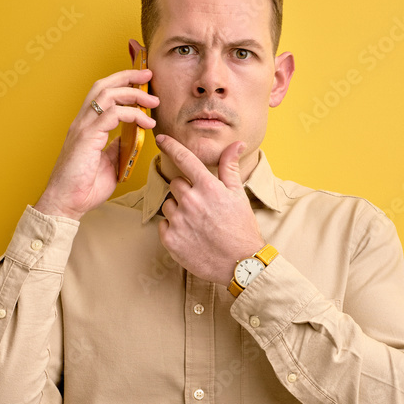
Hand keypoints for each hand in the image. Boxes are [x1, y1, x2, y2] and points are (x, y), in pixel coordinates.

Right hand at [34, 70, 157, 219]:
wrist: (66, 203)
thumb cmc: (83, 188)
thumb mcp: (108, 163)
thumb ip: (117, 147)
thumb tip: (132, 137)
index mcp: (86, 126)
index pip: (102, 94)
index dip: (122, 82)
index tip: (143, 80)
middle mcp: (82, 122)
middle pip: (103, 86)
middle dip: (127, 76)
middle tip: (148, 74)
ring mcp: (82, 128)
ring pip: (107, 95)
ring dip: (133, 93)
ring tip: (153, 100)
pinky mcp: (86, 137)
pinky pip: (111, 114)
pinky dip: (132, 114)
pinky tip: (146, 122)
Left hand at [156, 135, 265, 284]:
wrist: (240, 264)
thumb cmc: (241, 228)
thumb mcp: (238, 195)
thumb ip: (230, 167)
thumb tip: (237, 143)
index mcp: (208, 187)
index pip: (184, 158)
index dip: (170, 146)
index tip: (161, 139)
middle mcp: (191, 201)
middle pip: (176, 183)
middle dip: (186, 191)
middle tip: (202, 206)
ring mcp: (179, 221)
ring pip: (169, 204)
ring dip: (179, 210)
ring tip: (198, 223)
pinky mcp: (171, 239)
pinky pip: (164, 224)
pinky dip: (174, 228)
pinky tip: (190, 235)